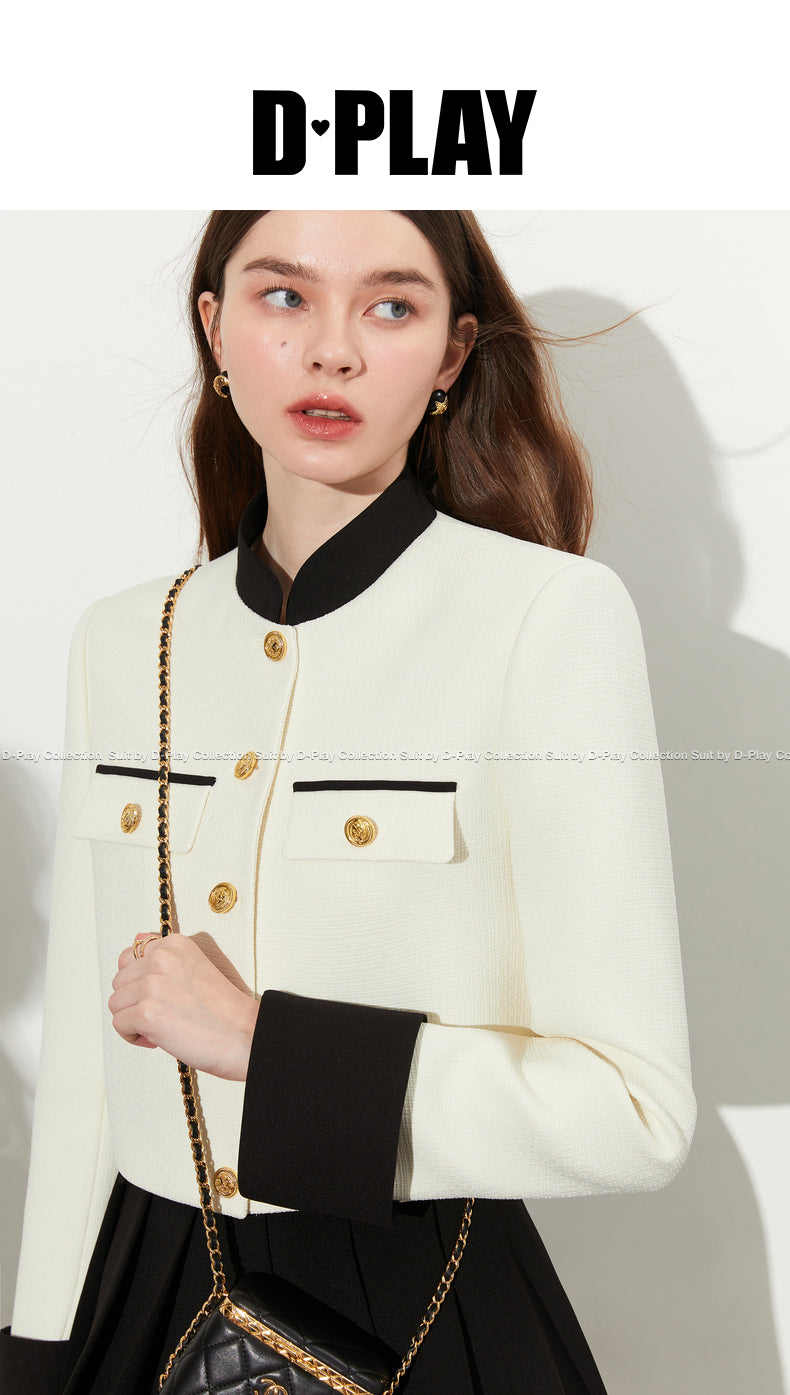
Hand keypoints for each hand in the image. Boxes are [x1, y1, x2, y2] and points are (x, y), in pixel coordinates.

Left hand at [109, 933, 259, 1080]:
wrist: (244, 1036)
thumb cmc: (222, 1009)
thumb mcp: (193, 967)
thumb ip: (162, 955)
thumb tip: (135, 939)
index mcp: (174, 944)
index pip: (129, 958)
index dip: (140, 983)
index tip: (162, 996)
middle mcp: (160, 958)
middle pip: (119, 982)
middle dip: (134, 1002)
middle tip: (164, 1015)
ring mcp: (151, 984)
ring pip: (116, 1004)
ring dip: (133, 1020)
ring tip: (162, 1027)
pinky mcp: (146, 1012)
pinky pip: (119, 1025)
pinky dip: (134, 1037)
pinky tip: (159, 1039)